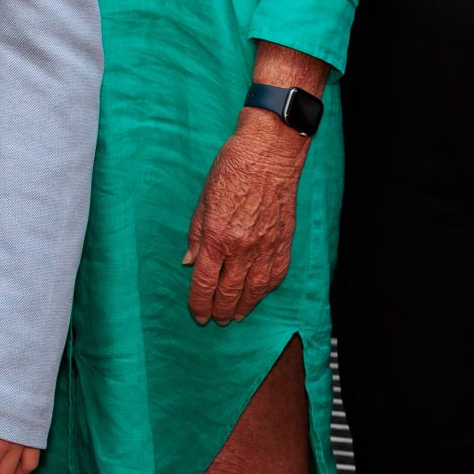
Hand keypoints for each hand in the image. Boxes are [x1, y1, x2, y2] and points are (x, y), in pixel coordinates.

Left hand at [184, 115, 303, 324]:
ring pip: (255, 290)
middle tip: (215, 319)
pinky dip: (266, 289)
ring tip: (236, 315)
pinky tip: (259, 294)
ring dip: (243, 306)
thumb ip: (196, 235)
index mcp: (217, 238)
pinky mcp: (284, 242)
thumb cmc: (233, 169)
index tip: (197, 314)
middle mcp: (242, 248)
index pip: (205, 283)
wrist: (269, 154)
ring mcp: (266, 247)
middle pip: (229, 292)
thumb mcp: (203, 199)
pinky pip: (276, 275)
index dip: (199, 303)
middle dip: (219, 310)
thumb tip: (189, 262)